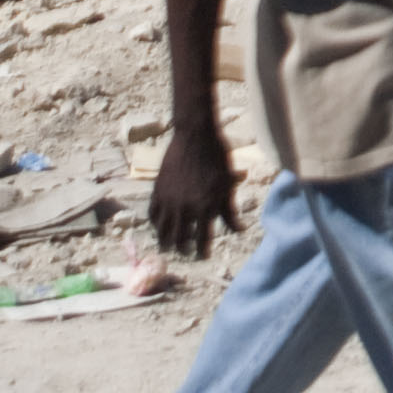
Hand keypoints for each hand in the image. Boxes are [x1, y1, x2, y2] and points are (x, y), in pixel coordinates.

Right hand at [147, 119, 238, 257]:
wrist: (196, 135)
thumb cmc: (218, 158)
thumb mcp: (228, 185)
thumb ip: (230, 210)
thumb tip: (240, 230)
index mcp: (206, 207)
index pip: (203, 238)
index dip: (203, 251)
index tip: (203, 256)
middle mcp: (185, 208)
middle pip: (180, 238)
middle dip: (183, 249)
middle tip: (185, 252)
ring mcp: (169, 200)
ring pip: (163, 230)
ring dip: (166, 241)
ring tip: (168, 246)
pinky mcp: (157, 190)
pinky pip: (153, 214)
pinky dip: (155, 223)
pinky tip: (158, 226)